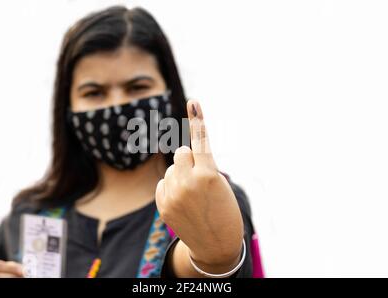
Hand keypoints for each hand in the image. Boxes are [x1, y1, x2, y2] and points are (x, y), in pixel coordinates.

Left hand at [155, 100, 243, 271]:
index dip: (198, 121)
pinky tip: (182, 203)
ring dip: (180, 175)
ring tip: (192, 196)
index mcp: (209, 176)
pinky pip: (163, 183)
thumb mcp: (220, 186)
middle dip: (190, 160)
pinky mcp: (163, 206)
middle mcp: (189, 183)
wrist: (216, 246)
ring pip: (172, 168)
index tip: (193, 101)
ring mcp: (173, 196)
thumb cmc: (224, 212)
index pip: (201, 142)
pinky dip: (171, 187)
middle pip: (181, 153)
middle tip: (200, 179)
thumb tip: (180, 155)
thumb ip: (202, 168)